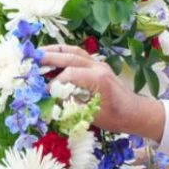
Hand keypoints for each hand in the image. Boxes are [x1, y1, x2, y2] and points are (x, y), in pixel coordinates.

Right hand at [40, 45, 165, 140]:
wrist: (136, 112)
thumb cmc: (117, 118)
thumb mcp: (94, 117)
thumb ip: (73, 107)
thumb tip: (53, 102)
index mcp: (98, 79)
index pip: (69, 74)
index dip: (54, 82)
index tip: (45, 92)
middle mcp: (98, 67)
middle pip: (70, 56)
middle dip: (50, 57)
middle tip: (31, 58)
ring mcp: (99, 64)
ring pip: (75, 51)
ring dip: (57, 50)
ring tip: (40, 52)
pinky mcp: (99, 65)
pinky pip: (80, 54)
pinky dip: (66, 53)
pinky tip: (55, 55)